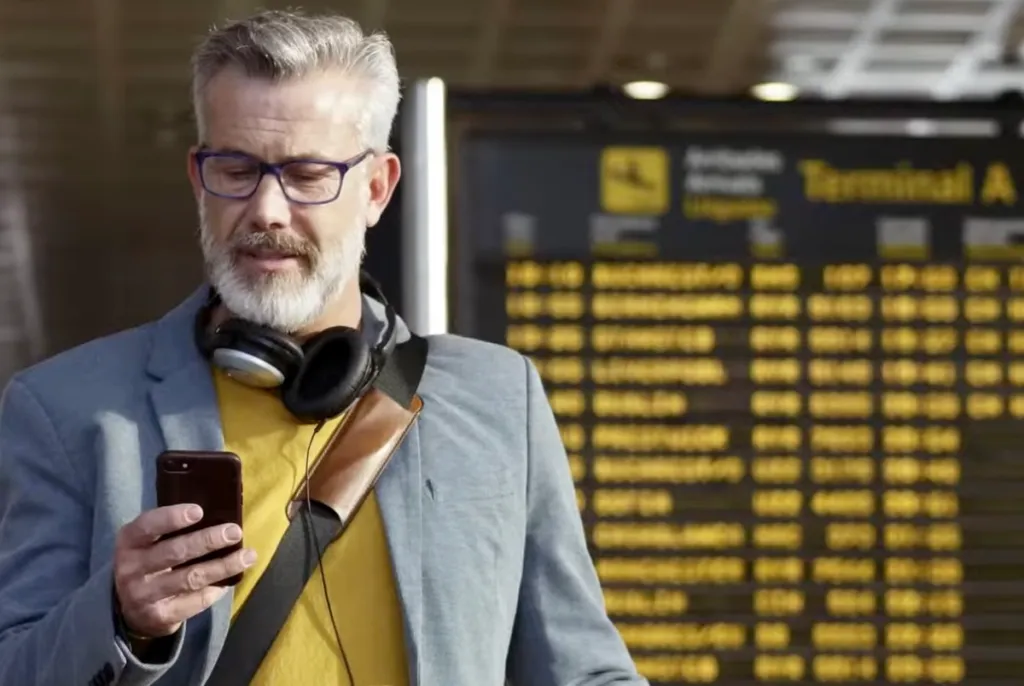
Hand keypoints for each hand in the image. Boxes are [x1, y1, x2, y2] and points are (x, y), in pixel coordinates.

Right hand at [113, 504, 256, 637]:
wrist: (129, 610)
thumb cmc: (148, 562)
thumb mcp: (147, 543)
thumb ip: (170, 529)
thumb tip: (217, 513)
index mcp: (129, 543)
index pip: (147, 526)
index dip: (172, 517)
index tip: (199, 511)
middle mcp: (131, 569)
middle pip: (175, 552)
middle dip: (208, 540)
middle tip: (234, 531)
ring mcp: (144, 595)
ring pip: (190, 578)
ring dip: (223, 566)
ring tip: (248, 556)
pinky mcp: (160, 616)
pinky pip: (194, 601)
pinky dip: (216, 589)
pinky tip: (231, 580)